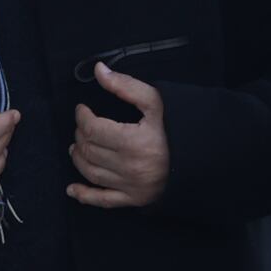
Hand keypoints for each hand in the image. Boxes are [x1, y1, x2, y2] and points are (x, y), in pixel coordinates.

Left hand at [66, 64, 171, 208]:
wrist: (198, 159)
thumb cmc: (176, 129)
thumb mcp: (156, 103)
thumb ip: (126, 86)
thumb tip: (99, 70)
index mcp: (133, 141)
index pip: (93, 129)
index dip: (82, 117)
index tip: (82, 110)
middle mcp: (129, 166)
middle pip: (89, 150)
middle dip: (80, 135)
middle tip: (83, 127)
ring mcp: (129, 185)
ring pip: (90, 172)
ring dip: (78, 158)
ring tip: (77, 147)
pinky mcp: (132, 199)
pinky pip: (102, 200)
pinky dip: (84, 196)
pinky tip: (72, 189)